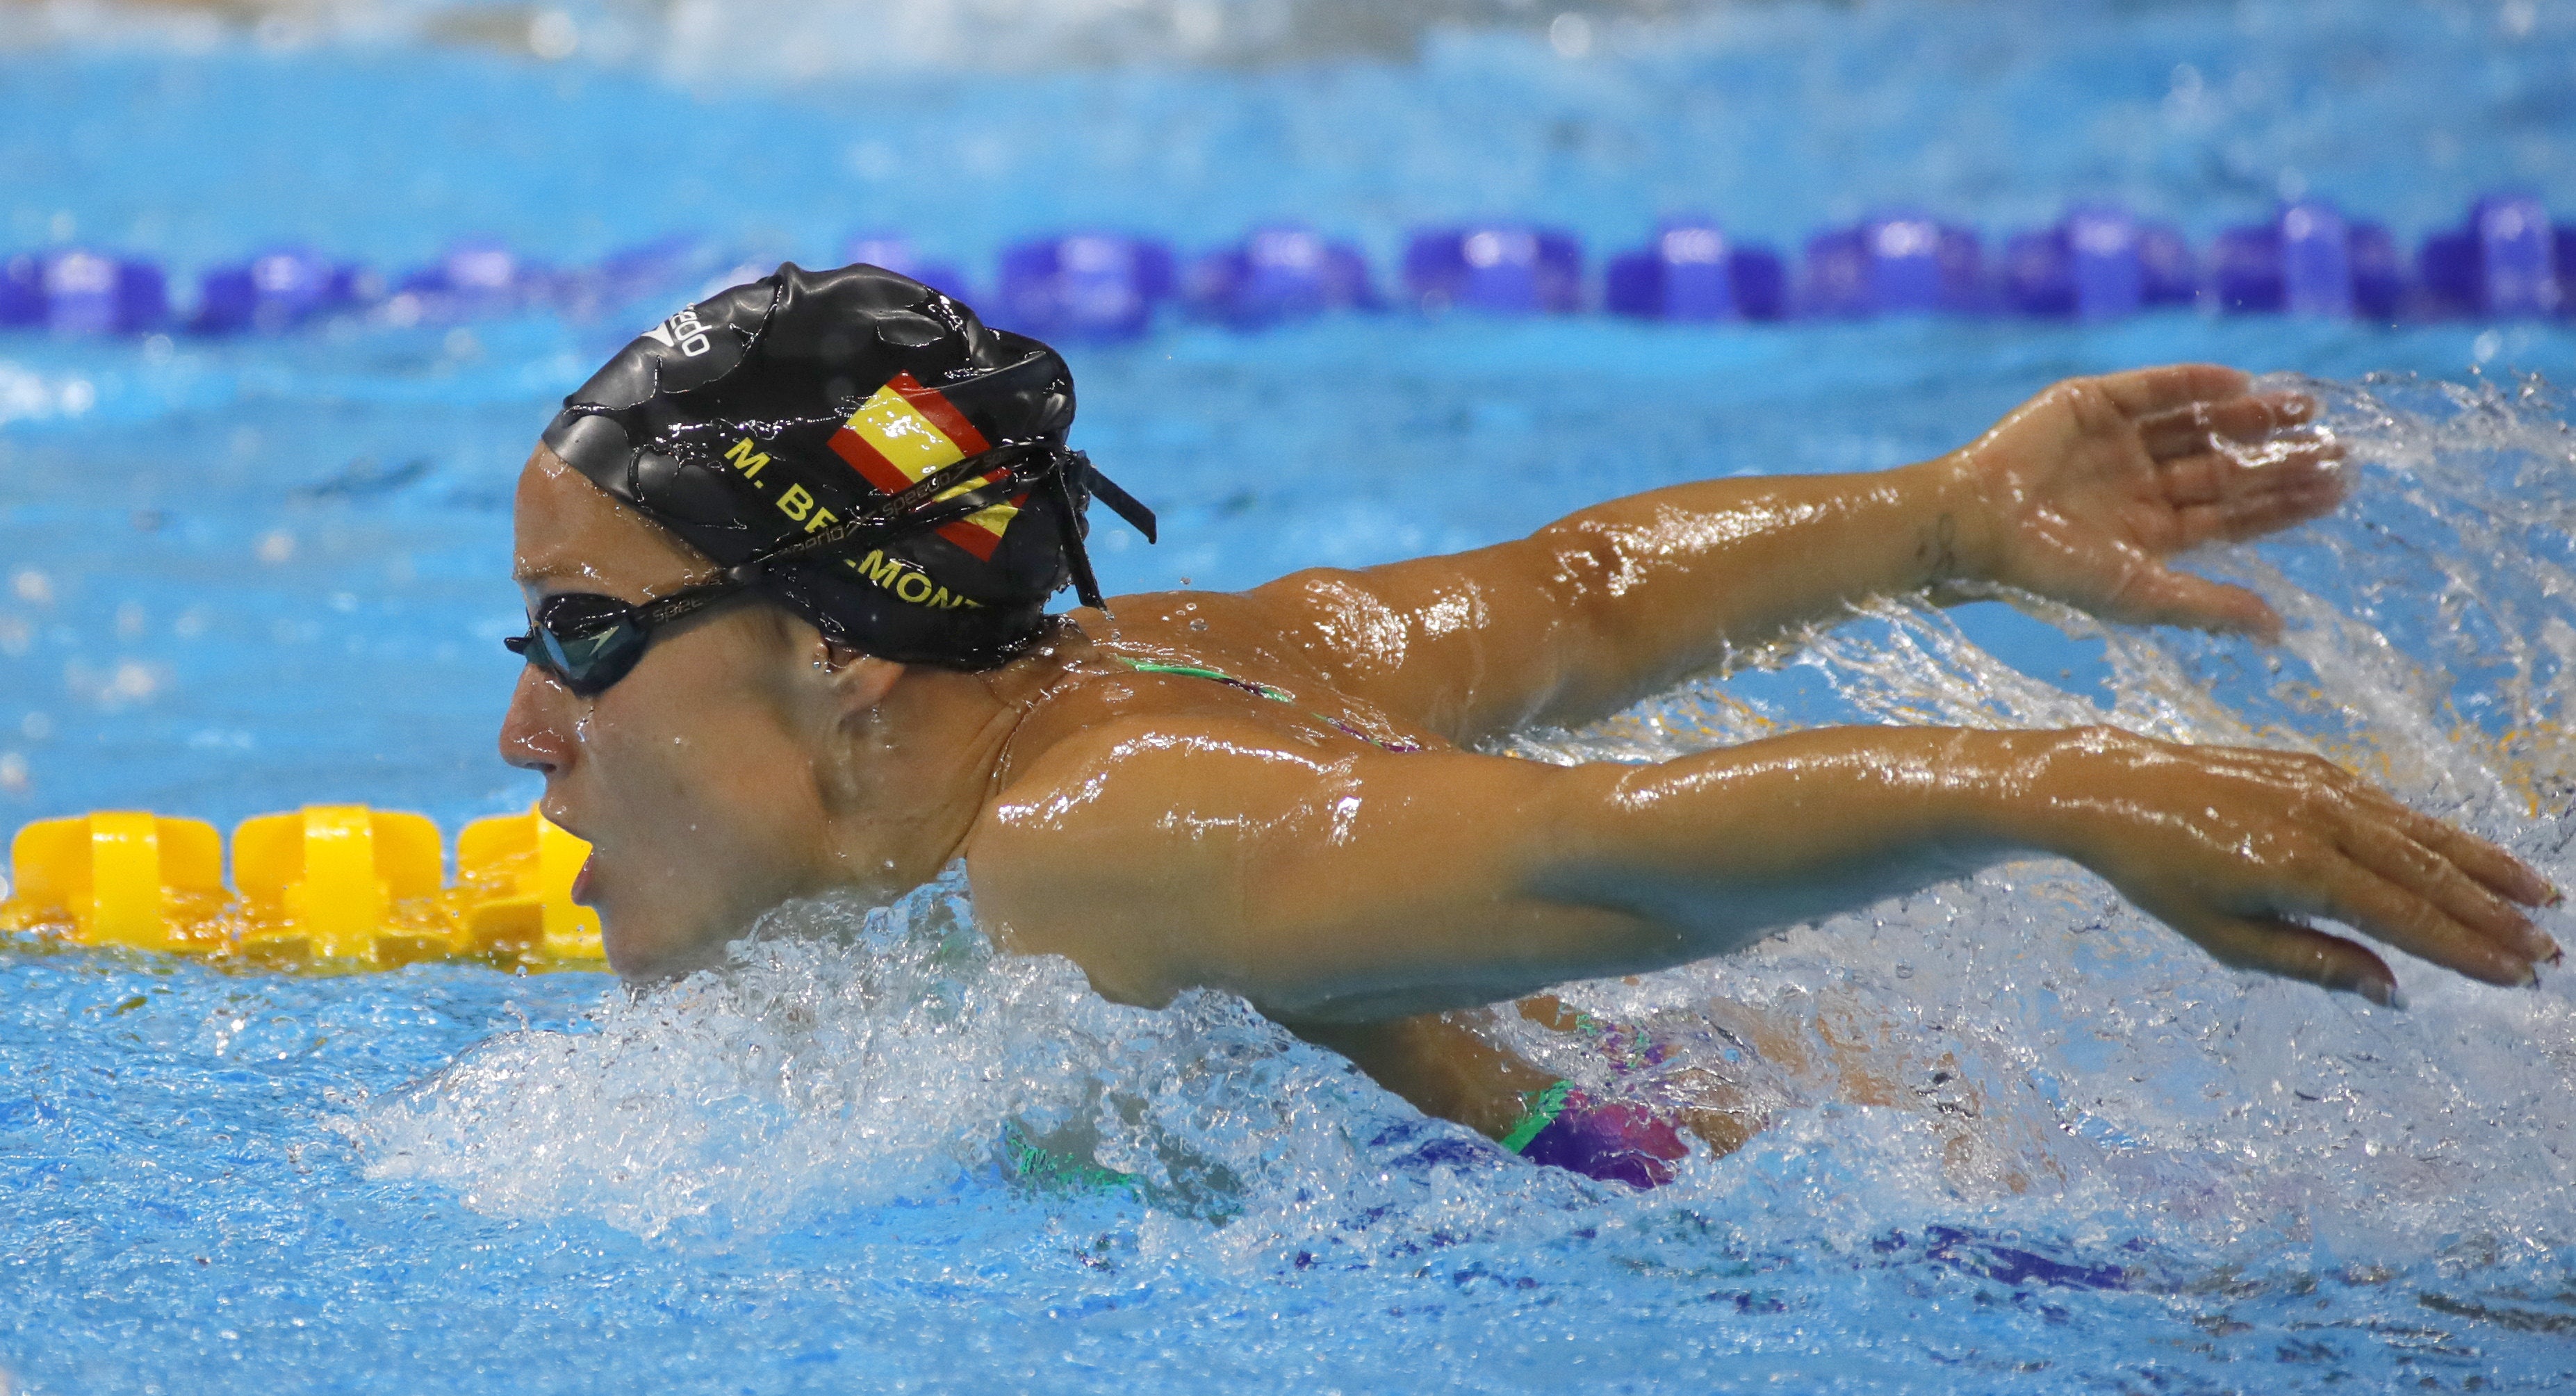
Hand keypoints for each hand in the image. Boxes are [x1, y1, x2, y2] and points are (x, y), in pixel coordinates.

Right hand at [1950, 364, 2346, 640]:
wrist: (1976, 522)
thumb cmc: (2051, 570)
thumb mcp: (2139, 594)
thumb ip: (2208, 607)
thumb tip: (2280, 632)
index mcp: (2152, 533)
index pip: (2234, 515)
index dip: (2285, 502)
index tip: (2339, 487)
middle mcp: (2140, 485)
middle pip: (2226, 469)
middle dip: (2280, 459)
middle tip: (2340, 447)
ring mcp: (2116, 442)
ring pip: (2199, 425)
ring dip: (2250, 417)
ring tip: (2305, 408)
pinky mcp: (2089, 403)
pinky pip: (2154, 388)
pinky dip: (2196, 383)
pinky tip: (2241, 382)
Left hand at [2033, 728, 2558, 1003]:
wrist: (2111, 788)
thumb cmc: (2158, 874)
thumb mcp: (2223, 937)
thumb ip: (2311, 962)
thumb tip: (2391, 992)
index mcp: (2299, 870)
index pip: (2404, 917)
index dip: (2465, 948)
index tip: (2517, 974)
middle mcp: (2320, 821)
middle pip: (2427, 873)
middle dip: (2492, 914)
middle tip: (2549, 949)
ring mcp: (2319, 787)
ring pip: (2420, 832)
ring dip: (2482, 867)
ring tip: (2538, 897)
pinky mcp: (2311, 768)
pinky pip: (2389, 805)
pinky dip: (2436, 832)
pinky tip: (2468, 856)